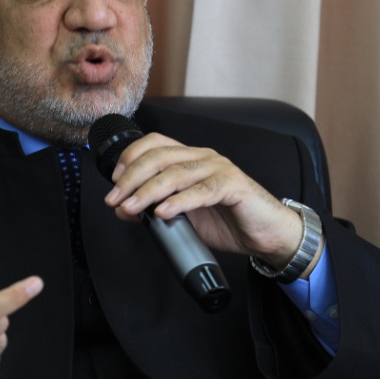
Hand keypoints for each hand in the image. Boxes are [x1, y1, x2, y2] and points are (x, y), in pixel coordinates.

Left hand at [100, 133, 305, 269]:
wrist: (265, 235)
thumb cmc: (228, 222)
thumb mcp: (184, 216)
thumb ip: (156, 209)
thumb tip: (123, 209)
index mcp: (190, 159)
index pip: (156, 143)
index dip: (131, 157)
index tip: (114, 180)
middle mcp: (203, 158)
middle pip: (160, 156)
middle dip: (132, 177)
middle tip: (115, 198)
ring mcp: (219, 169)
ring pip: (176, 172)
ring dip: (148, 191)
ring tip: (131, 207)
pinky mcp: (233, 186)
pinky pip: (202, 191)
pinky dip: (179, 201)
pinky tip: (163, 212)